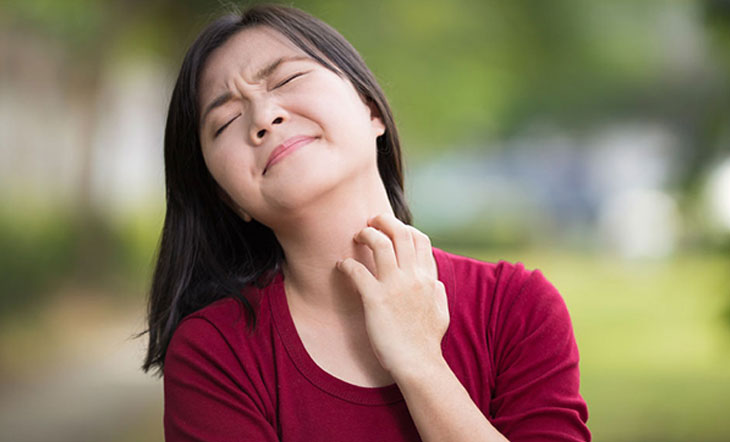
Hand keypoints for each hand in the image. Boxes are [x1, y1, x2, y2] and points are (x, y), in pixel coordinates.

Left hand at [336, 213, 449, 378]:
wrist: (418, 363)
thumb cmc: (427, 341)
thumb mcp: (442, 311)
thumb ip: (437, 292)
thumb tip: (434, 281)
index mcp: (428, 278)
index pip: (419, 239)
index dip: (404, 228)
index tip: (392, 230)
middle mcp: (412, 277)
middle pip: (400, 232)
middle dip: (383, 220)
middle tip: (371, 222)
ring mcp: (394, 286)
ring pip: (379, 243)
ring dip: (366, 234)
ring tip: (356, 236)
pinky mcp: (375, 299)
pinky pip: (357, 271)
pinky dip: (346, 264)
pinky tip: (340, 266)